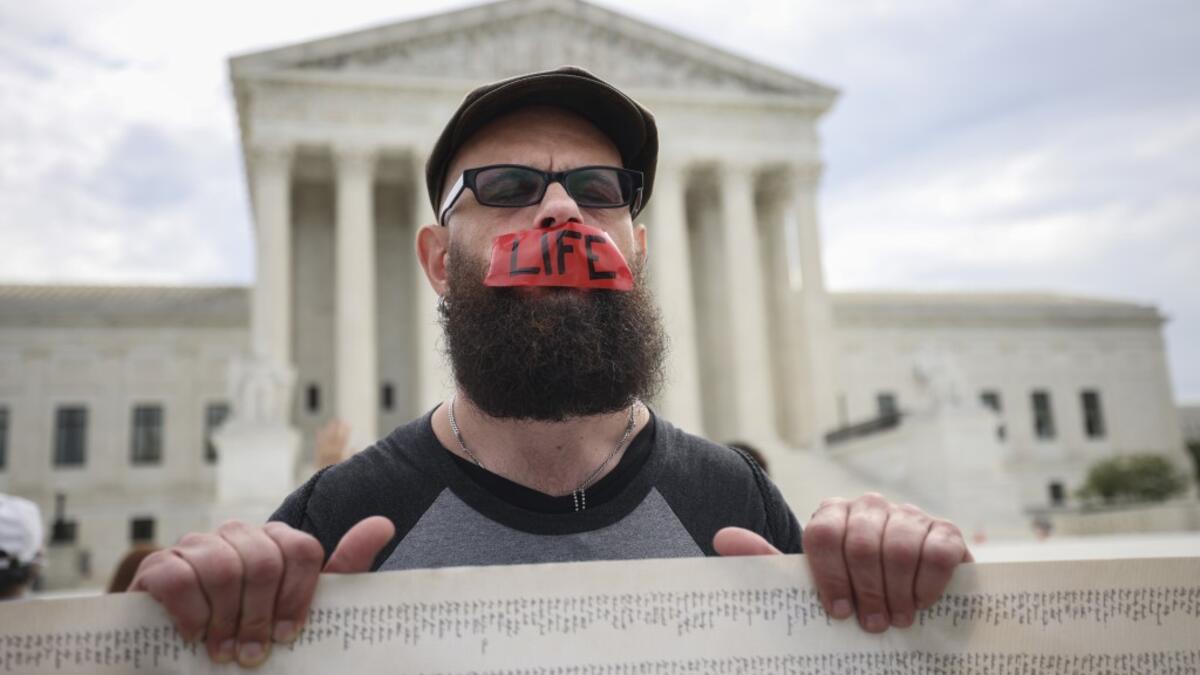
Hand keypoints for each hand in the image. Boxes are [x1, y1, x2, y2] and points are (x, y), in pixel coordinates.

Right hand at [130, 516, 393, 666]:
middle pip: (264, 560)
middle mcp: (237, 535)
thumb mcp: (301, 610)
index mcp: (276, 542)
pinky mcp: (158, 566)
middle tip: (251, 655)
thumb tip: (384, 524)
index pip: (302, 550)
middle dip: (260, 616)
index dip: (298, 596)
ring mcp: (196, 546)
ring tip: (221, 654)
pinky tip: (192, 635)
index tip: (289, 636)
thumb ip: (343, 568)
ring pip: (223, 568)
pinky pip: (179, 577)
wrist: (184, 661)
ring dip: (225, 620)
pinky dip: (190, 612)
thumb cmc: (251, 633)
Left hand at [713, 493, 970, 632]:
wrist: (904, 600)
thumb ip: (768, 561)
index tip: (838, 612)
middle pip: (862, 543)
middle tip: (872, 625)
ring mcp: (908, 514)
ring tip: (897, 619)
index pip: (822, 534)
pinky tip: (921, 603)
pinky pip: (938, 549)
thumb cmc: (851, 591)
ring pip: (900, 547)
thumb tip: (721, 538)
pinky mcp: (945, 530)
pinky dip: (929, 582)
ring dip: (898, 591)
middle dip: (867, 591)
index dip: (830, 577)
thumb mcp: (808, 582)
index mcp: (831, 514)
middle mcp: (869, 507)